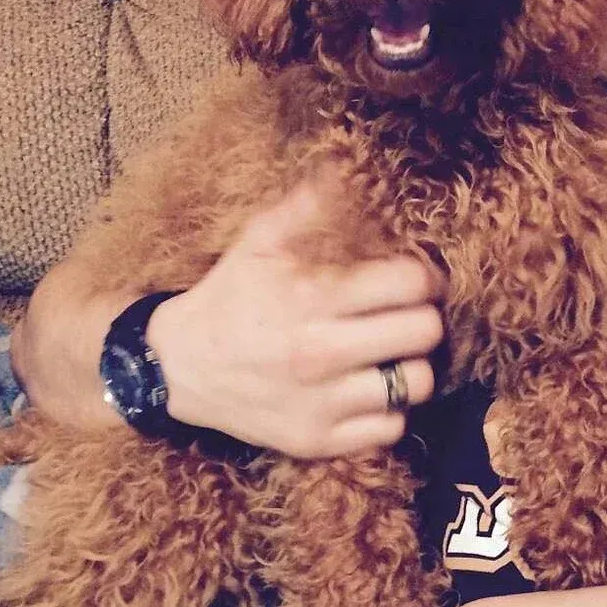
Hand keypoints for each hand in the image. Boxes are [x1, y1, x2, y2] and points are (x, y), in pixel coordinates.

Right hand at [147, 176, 445, 457]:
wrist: (181, 367)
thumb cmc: (231, 294)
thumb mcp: (260, 239)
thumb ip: (309, 204)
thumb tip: (349, 164)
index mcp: (313, 296)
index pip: (411, 284)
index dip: (424, 274)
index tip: (417, 274)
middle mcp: (323, 352)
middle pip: (425, 333)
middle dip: (424, 316)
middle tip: (409, 311)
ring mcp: (323, 403)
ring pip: (417, 385)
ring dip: (412, 364)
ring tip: (394, 350)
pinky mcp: (319, 441)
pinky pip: (392, 429)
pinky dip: (390, 409)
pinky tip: (370, 387)